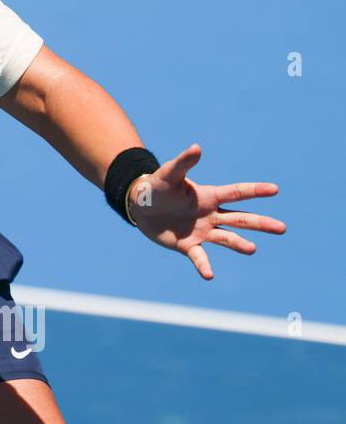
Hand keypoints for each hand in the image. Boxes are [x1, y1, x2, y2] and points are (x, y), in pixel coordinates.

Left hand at [126, 142, 285, 279]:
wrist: (141, 207)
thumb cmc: (157, 187)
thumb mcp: (169, 174)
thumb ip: (183, 163)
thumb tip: (197, 147)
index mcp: (209, 196)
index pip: (236, 193)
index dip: (254, 190)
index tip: (275, 189)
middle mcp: (210, 215)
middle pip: (240, 218)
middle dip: (260, 223)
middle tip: (282, 228)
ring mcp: (202, 231)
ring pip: (226, 238)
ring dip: (239, 244)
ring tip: (252, 249)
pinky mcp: (188, 246)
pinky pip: (199, 257)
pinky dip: (204, 266)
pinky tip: (209, 276)